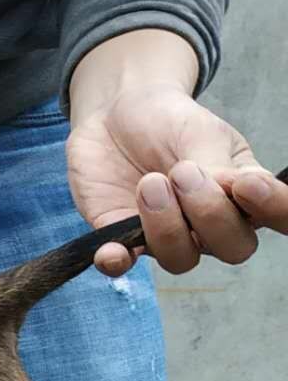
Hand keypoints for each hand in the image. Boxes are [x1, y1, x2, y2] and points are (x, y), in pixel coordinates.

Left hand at [66, 31, 287, 275]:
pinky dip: (116, 261)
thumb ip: (217, 165)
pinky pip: (121, 266)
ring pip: (180, 260)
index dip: (274, 210)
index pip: (275, 216)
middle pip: (231, 248)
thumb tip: (233, 192)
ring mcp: (166, 235)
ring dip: (165, 226)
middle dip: (210, 215)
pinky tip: (110, 250)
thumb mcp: (200, 133)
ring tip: (149, 182)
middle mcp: (209, 224)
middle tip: (182, 173)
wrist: (115, 115)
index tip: (247, 186)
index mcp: (242, 193)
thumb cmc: (169, 124)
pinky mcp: (121, 239)